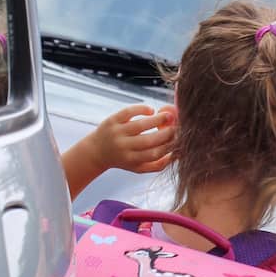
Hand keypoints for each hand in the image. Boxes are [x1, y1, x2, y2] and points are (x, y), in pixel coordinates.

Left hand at [61, 104, 175, 199]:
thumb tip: (179, 154)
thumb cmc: (124, 159)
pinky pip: (129, 112)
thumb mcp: (140, 167)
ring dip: (158, 119)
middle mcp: (123, 147)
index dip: (170, 146)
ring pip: (141, 125)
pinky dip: (142, 109)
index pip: (155, 154)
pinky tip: (151, 110)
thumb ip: (159, 164)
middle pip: (149, 140)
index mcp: (132, 160)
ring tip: (168, 115)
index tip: (180, 139)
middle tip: (177, 127)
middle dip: (167, 133)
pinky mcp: (112, 120)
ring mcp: (117, 133)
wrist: (96, 152)